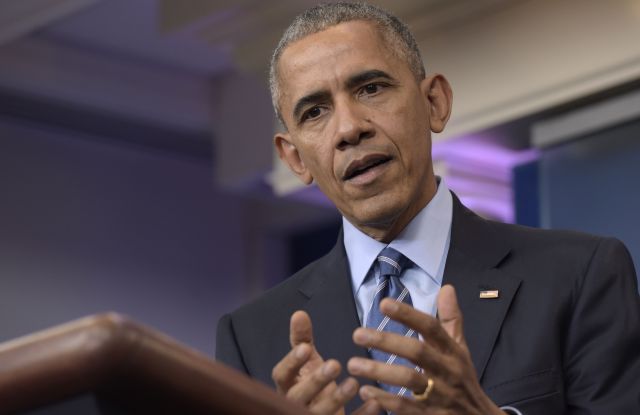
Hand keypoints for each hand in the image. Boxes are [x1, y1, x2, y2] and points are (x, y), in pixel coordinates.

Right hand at [272, 310, 380, 414]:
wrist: (321, 413)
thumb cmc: (312, 385)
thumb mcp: (307, 361)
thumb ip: (302, 339)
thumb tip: (299, 314)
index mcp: (288, 385)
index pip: (282, 375)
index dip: (292, 363)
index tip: (306, 348)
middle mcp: (297, 404)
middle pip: (299, 397)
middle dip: (316, 382)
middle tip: (334, 365)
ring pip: (320, 413)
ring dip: (337, 399)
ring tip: (353, 383)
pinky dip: (361, 414)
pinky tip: (374, 401)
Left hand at [347, 285, 503, 414]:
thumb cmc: (463, 379)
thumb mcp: (461, 349)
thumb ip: (451, 319)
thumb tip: (447, 287)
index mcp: (453, 351)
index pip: (431, 327)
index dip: (408, 315)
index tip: (383, 304)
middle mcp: (447, 370)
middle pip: (417, 352)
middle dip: (386, 341)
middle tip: (357, 334)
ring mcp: (439, 394)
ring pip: (409, 380)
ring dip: (379, 371)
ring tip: (353, 365)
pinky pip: (406, 407)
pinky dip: (384, 399)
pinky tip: (365, 391)